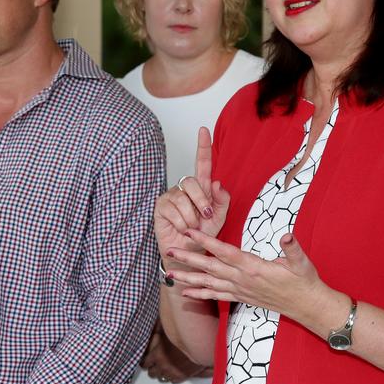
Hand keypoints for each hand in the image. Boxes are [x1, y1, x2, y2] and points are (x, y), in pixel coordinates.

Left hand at [141, 325, 207, 382]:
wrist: (199, 344)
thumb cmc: (184, 336)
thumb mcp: (166, 333)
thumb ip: (157, 336)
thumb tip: (153, 334)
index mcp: (157, 355)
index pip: (145, 363)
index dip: (145, 362)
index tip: (146, 362)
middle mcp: (163, 366)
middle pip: (152, 373)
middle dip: (152, 369)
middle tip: (154, 366)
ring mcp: (172, 372)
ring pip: (162, 379)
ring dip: (162, 374)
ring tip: (163, 370)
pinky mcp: (182, 377)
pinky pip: (172, 381)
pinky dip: (172, 377)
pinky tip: (173, 372)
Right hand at [154, 127, 229, 272]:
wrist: (189, 253)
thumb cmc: (204, 235)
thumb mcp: (219, 219)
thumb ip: (222, 201)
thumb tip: (217, 183)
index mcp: (202, 188)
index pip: (203, 164)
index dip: (203, 146)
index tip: (203, 130)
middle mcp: (185, 189)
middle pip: (193, 182)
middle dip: (201, 200)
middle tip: (205, 216)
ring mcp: (172, 196)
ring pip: (184, 198)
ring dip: (191, 217)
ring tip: (191, 226)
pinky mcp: (161, 206)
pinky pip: (174, 210)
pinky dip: (181, 223)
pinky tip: (180, 228)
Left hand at [167, 229, 337, 326]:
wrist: (307, 306)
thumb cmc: (304, 281)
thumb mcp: (302, 262)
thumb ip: (292, 248)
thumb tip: (287, 235)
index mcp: (254, 268)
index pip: (224, 252)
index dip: (206, 241)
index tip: (189, 232)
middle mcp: (242, 280)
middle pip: (210, 267)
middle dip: (188, 258)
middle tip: (168, 250)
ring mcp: (240, 290)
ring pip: (209, 283)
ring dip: (187, 277)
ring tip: (168, 273)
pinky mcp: (241, 298)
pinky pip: (216, 296)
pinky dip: (200, 293)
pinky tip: (185, 292)